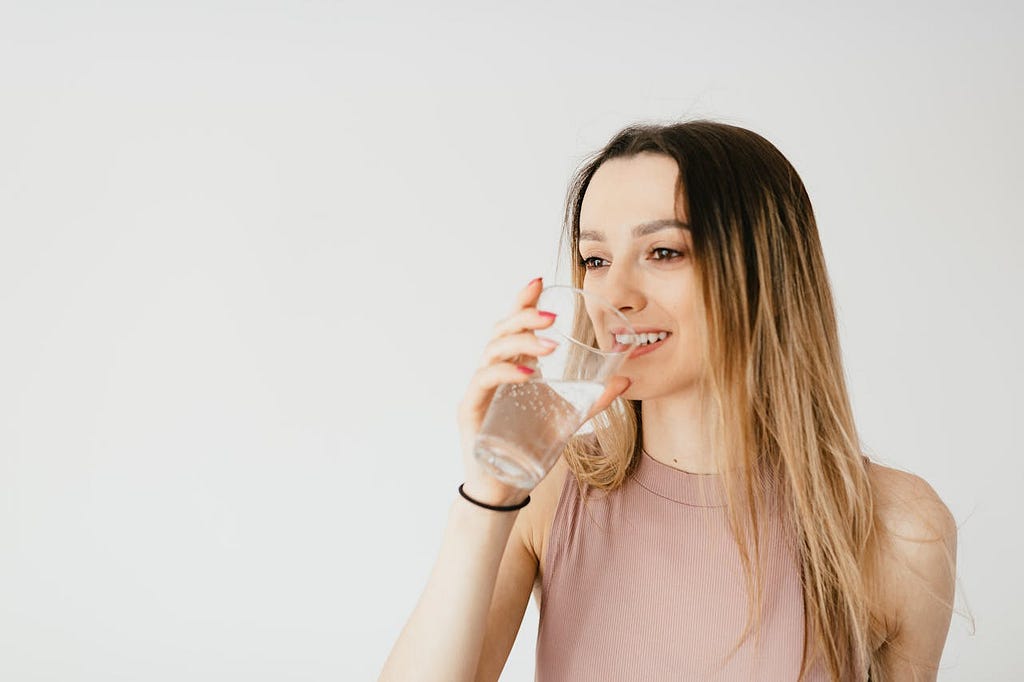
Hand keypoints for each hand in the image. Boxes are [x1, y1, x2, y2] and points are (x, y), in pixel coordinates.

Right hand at [455, 278, 630, 505]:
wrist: (505, 488)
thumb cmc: (529, 450)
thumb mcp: (567, 420)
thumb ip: (593, 400)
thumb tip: (626, 380)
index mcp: (513, 368)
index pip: (514, 325)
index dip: (523, 300)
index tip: (540, 280)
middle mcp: (493, 372)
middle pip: (502, 330)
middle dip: (525, 315)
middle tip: (553, 315)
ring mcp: (480, 389)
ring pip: (493, 349)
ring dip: (521, 341)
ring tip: (550, 344)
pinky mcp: (472, 408)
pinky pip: (485, 380)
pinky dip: (506, 371)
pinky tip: (528, 373)